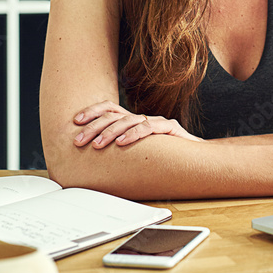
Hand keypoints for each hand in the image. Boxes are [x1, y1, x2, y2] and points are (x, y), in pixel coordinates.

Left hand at [72, 100, 202, 147]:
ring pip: (129, 120)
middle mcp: (143, 118)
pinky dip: (134, 134)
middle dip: (94, 127)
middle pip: (114, 114)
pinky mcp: (169, 128)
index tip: (75, 122)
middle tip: (80, 141)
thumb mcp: (135, 155)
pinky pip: (149, 127)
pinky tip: (122, 143)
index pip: (109, 109)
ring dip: (110, 132)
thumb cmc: (163, 159)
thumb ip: (118, 155)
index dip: (92, 112)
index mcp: (133, 122)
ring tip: (97, 145)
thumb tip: (88, 163)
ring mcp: (156, 122)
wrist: (196, 159)